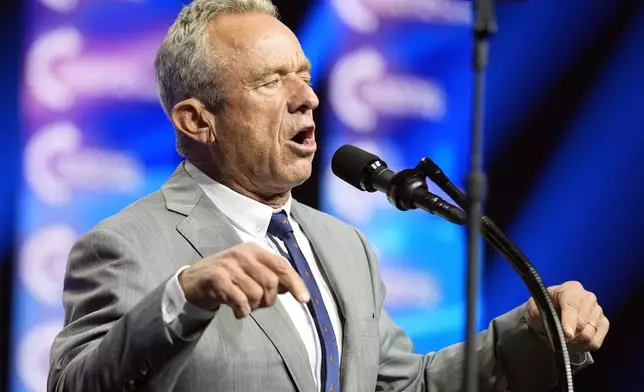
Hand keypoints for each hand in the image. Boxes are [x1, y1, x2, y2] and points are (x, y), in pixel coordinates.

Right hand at [178, 243, 309, 317]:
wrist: (194, 280)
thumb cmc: (228, 276)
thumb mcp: (250, 271)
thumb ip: (271, 276)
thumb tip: (292, 287)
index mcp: (254, 250)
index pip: (281, 265)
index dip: (295, 283)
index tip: (304, 299)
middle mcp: (243, 254)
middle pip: (271, 283)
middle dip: (268, 300)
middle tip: (258, 303)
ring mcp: (229, 265)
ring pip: (256, 294)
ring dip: (253, 306)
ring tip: (244, 304)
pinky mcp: (217, 278)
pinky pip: (240, 301)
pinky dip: (242, 311)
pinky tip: (238, 310)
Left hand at [525, 281, 608, 350]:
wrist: (551, 314)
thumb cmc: (544, 308)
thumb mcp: (533, 306)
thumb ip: (534, 308)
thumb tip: (537, 313)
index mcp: (571, 289)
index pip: (572, 306)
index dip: (569, 321)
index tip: (566, 334)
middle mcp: (588, 297)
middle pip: (583, 323)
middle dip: (570, 335)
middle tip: (559, 337)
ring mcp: (598, 310)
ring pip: (589, 334)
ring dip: (576, 341)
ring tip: (565, 339)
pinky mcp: (603, 324)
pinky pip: (596, 342)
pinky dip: (584, 346)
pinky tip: (575, 342)